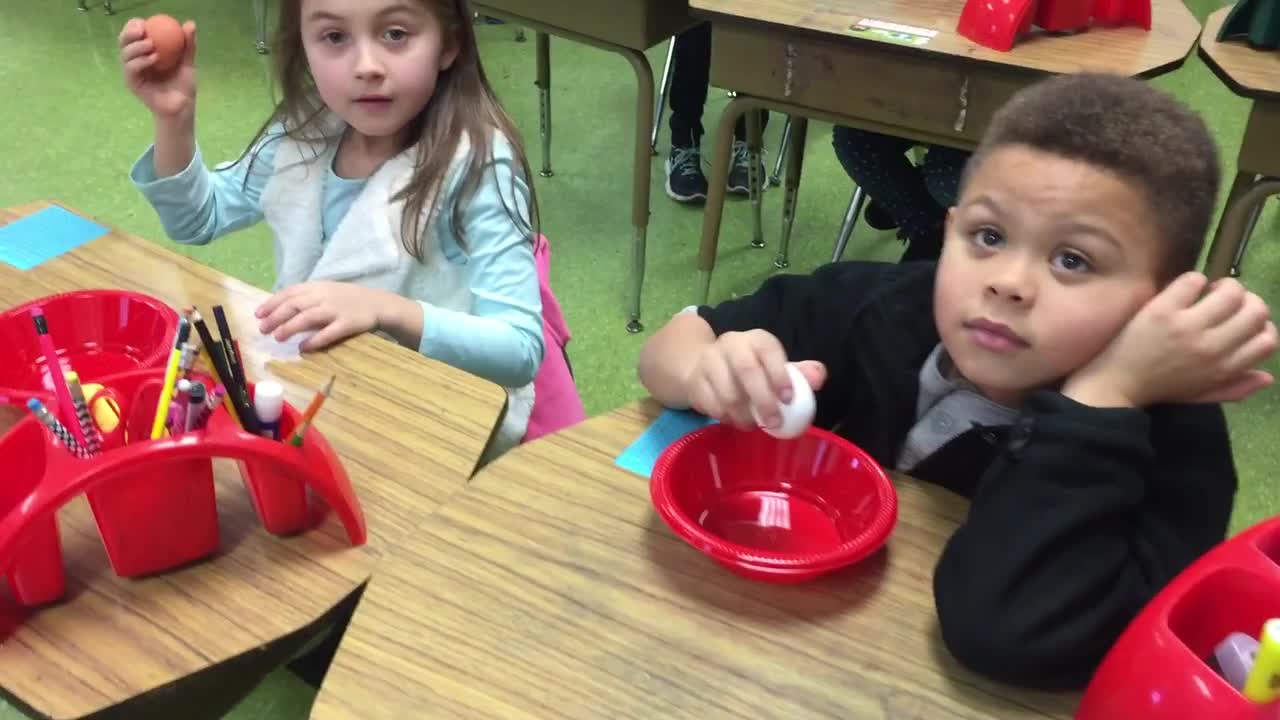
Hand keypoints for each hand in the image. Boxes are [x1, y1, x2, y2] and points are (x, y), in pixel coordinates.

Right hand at [119, 18, 197, 119]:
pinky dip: (140, 61)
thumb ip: (188, 44)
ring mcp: (132, 72)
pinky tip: (153, 58)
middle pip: (123, 41)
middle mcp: (135, 60)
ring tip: (151, 45)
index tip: (144, 22)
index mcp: (145, 52)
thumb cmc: (183, 85)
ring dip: (136, 47)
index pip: (133, 34)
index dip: (134, 25)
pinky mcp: (132, 83)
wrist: (183, 106)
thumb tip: (190, 24)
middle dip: (129, 33)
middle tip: (142, 30)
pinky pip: (131, 69)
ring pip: (125, 54)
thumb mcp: (187, 62)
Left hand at [255, 282, 392, 351]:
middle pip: (295, 304)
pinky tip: (302, 347)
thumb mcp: (327, 291)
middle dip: (276, 316)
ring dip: (290, 327)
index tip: (258, 314)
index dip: (272, 303)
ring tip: (277, 337)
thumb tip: (281, 309)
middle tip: (262, 329)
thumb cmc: (349, 299)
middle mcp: (324, 296)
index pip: (290, 293)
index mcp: (317, 287)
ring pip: (308, 317)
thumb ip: (307, 298)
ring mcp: (336, 310)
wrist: (379, 304)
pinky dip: (314, 340)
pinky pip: (328, 333)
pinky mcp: (348, 324)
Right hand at [686, 329, 825, 429]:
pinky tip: (733, 421)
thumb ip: (798, 373)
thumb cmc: (749, 369)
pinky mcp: (695, 381)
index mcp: (756, 339)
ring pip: (728, 392)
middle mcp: (731, 344)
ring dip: (744, 415)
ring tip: (753, 425)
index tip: (788, 399)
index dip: (779, 374)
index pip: (768, 349)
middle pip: (746, 369)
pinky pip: (711, 404)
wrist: (701, 365)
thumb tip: (819, 376)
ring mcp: (709, 361)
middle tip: (775, 423)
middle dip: (763, 400)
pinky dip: (725, 417)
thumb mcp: (773, 366)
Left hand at [1063, 273, 1276, 407]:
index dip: (1261, 326)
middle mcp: (1212, 347)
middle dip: (1247, 300)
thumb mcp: (1201, 395)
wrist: (1114, 386)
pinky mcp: (1162, 311)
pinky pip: (1193, 281)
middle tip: (1226, 301)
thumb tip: (1268, 377)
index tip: (1242, 321)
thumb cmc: (1159, 388)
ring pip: (1231, 291)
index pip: (1267, 340)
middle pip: (1256, 311)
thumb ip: (1235, 388)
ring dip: (1225, 285)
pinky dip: (1194, 279)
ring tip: (1209, 291)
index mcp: (1224, 368)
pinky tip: (1184, 289)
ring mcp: (1187, 327)